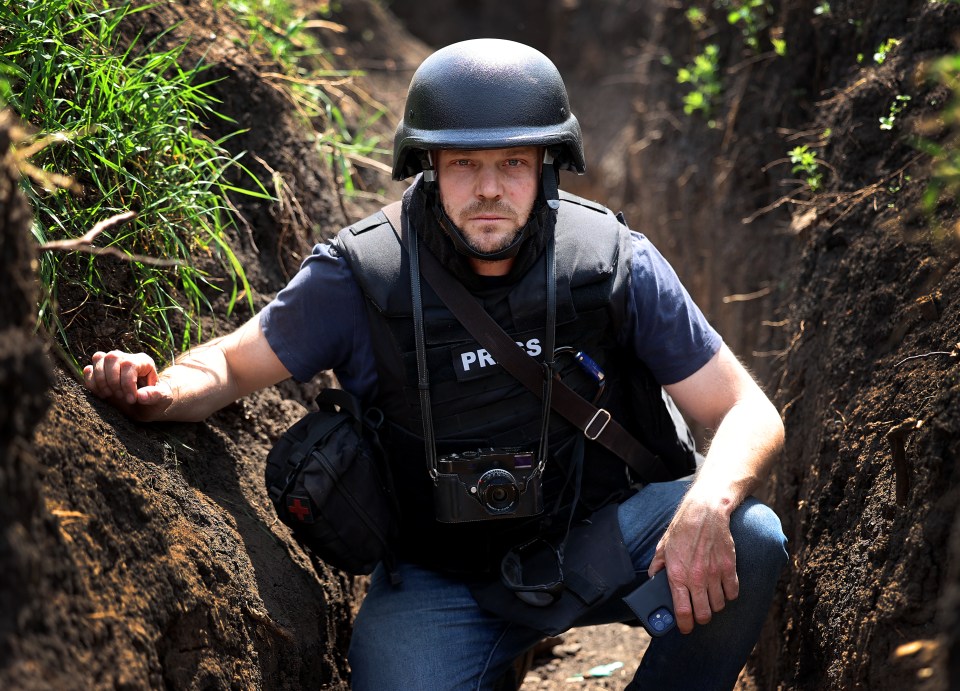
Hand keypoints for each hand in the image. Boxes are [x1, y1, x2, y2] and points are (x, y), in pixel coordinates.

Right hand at [83, 350, 172, 418]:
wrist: (144, 407)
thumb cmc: (155, 401)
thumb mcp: (162, 399)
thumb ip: (155, 396)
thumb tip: (140, 396)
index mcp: (143, 362)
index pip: (130, 364)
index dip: (127, 383)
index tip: (131, 400)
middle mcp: (126, 358)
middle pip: (112, 357)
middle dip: (113, 380)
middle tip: (120, 396)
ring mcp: (111, 364)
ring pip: (98, 358)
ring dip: (100, 380)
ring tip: (110, 396)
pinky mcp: (99, 373)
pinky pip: (88, 370)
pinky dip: (91, 383)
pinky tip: (101, 395)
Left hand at [647, 495, 738, 633]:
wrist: (705, 513)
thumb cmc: (682, 529)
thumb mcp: (663, 547)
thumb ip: (657, 565)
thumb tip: (653, 579)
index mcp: (677, 575)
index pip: (682, 611)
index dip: (684, 625)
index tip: (684, 628)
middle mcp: (696, 578)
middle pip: (704, 614)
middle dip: (700, 619)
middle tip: (698, 615)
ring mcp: (714, 574)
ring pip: (719, 605)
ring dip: (714, 606)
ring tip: (709, 600)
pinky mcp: (729, 568)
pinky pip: (732, 593)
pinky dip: (728, 595)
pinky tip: (722, 589)